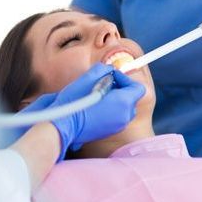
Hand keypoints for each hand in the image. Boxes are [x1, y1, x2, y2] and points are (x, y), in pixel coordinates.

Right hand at [20, 63, 144, 160]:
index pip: (138, 87)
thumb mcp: (89, 77)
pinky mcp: (109, 132)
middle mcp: (125, 116)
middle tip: (105, 83)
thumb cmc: (75, 101)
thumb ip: (104, 69)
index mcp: (124, 102)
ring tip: (98, 94)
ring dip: (115, 99)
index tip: (111, 76)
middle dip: (120, 88)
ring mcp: (118, 126)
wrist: (64, 125)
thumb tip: (109, 70)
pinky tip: (94, 105)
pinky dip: (110, 109)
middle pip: (131, 98)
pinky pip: (116, 117)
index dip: (125, 78)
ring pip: (124, 108)